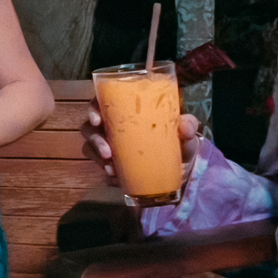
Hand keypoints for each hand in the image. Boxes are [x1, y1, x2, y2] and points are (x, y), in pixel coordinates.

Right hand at [82, 106, 201, 182]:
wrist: (179, 169)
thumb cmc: (178, 142)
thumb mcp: (186, 132)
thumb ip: (188, 125)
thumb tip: (184, 126)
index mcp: (126, 108)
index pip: (101, 101)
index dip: (93, 108)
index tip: (97, 119)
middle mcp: (112, 124)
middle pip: (90, 125)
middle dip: (94, 138)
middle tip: (107, 151)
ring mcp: (109, 144)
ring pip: (90, 146)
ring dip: (98, 157)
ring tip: (111, 168)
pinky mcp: (110, 163)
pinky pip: (99, 165)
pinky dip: (105, 171)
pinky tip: (115, 176)